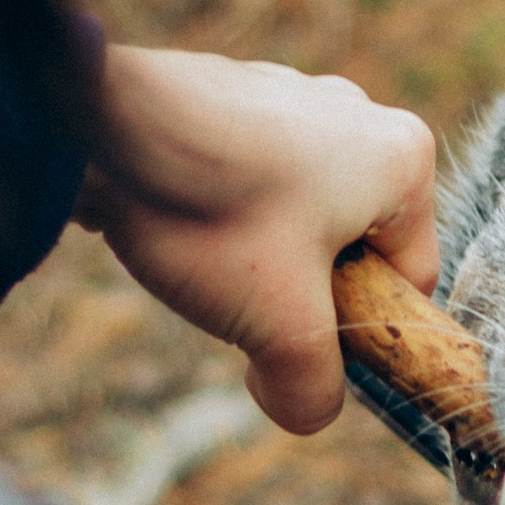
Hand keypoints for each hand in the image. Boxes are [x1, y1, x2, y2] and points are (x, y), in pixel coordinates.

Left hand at [75, 45, 436, 431]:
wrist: (95, 126)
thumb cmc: (212, 214)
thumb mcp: (280, 330)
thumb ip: (314, 388)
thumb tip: (309, 409)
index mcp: (402, 159)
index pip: (409, 279)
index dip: (358, 330)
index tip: (301, 343)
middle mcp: (358, 114)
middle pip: (350, 245)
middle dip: (299, 290)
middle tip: (247, 305)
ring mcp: (290, 96)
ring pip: (292, 214)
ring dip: (255, 255)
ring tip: (202, 261)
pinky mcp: (229, 96)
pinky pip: (243, 179)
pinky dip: (217, 213)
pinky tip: (175, 225)